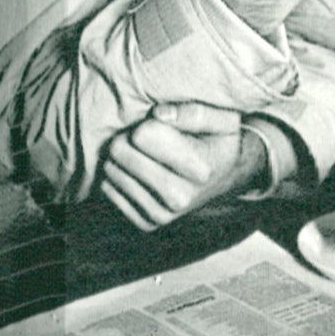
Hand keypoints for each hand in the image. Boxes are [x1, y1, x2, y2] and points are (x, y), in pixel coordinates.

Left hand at [100, 102, 265, 230]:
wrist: (227, 177)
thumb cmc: (220, 141)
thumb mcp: (222, 118)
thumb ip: (194, 112)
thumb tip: (158, 114)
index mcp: (200, 169)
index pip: (142, 135)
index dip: (149, 122)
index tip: (163, 126)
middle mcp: (180, 197)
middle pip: (121, 152)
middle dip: (130, 136)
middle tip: (149, 137)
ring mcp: (161, 214)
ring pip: (111, 170)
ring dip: (124, 156)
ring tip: (147, 154)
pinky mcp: (146, 223)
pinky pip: (108, 189)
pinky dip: (120, 175)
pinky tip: (141, 171)